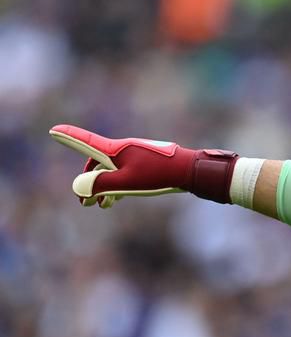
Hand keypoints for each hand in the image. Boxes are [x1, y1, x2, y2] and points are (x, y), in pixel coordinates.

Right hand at [49, 124, 237, 207]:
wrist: (191, 171)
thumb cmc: (159, 175)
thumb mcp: (127, 183)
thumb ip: (101, 184)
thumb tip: (78, 187)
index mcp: (115, 150)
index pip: (85, 142)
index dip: (68, 137)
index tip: (53, 130)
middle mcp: (123, 149)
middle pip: (97, 162)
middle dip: (87, 181)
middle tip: (82, 203)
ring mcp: (136, 156)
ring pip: (111, 170)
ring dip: (102, 187)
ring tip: (100, 206)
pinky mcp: (147, 164)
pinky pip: (124, 173)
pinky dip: (116, 186)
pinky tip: (115, 200)